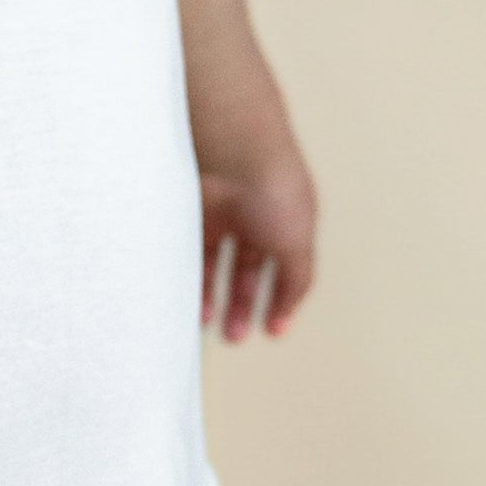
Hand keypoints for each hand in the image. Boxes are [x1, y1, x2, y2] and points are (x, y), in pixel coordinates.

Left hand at [201, 156, 316, 340]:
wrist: (233, 148)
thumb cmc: (274, 191)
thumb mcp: (298, 243)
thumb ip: (296, 280)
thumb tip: (286, 312)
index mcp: (286, 221)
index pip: (282, 268)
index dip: (278, 299)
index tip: (271, 330)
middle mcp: (252, 217)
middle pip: (244, 268)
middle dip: (240, 304)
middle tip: (234, 336)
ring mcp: (219, 213)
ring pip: (212, 263)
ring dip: (210, 296)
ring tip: (207, 325)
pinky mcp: (188, 209)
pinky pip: (186, 251)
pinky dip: (188, 277)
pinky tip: (190, 300)